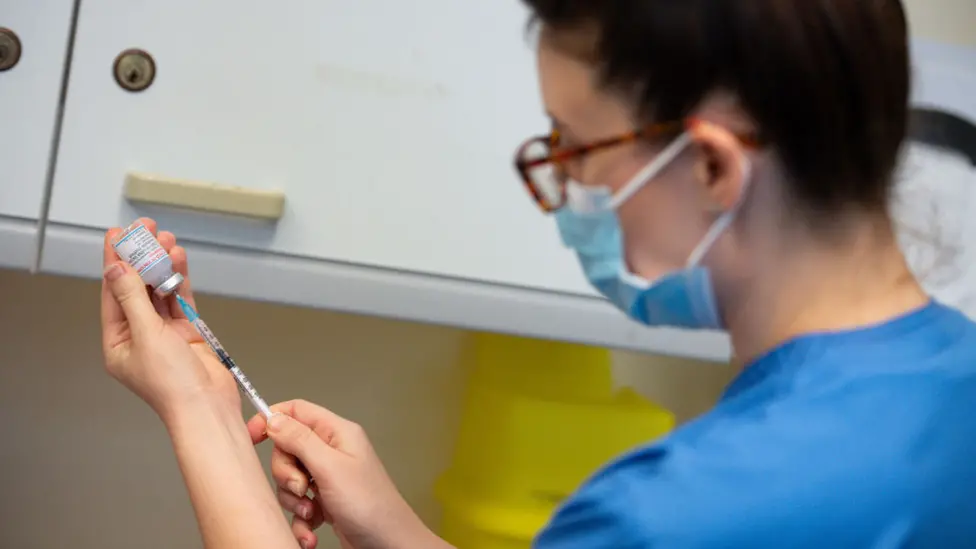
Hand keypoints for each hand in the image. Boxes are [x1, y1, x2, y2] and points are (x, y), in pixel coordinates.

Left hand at [101, 218, 239, 421]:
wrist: (207, 405)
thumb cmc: (173, 385)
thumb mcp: (146, 335)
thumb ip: (132, 298)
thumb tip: (117, 270)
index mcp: (118, 342)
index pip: (112, 292)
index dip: (116, 261)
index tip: (118, 235)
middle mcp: (139, 335)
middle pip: (136, 287)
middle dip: (141, 257)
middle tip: (145, 229)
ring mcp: (164, 333)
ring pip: (159, 290)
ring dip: (162, 264)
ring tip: (165, 239)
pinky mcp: (188, 332)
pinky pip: (180, 299)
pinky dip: (179, 279)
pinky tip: (178, 260)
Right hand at [247, 400, 449, 548]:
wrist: (389, 544)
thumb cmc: (371, 505)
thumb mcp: (330, 467)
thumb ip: (300, 440)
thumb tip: (273, 418)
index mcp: (337, 433)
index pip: (296, 411)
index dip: (271, 419)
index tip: (252, 438)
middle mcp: (332, 452)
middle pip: (288, 449)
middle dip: (286, 473)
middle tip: (303, 487)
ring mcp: (328, 478)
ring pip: (290, 480)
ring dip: (295, 501)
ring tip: (313, 512)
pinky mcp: (325, 501)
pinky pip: (298, 504)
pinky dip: (301, 520)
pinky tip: (313, 530)